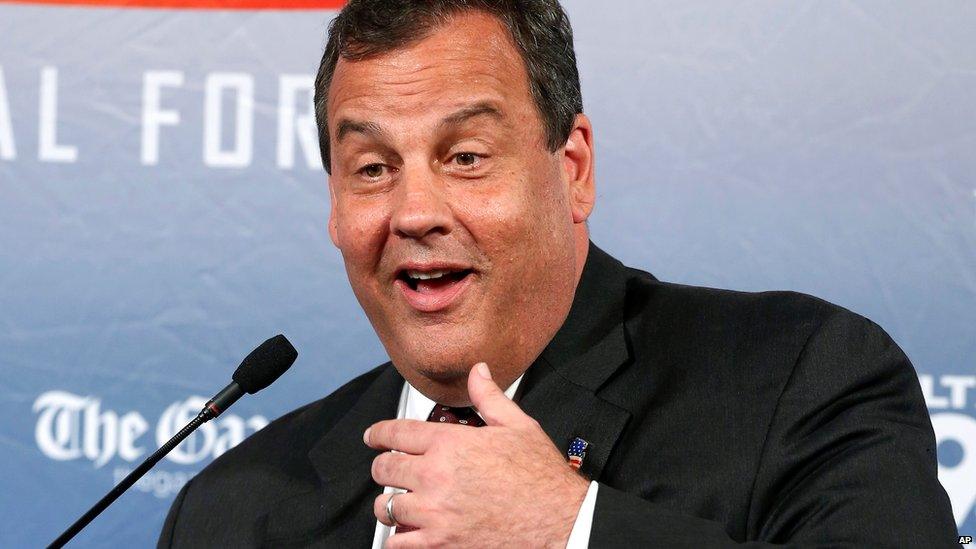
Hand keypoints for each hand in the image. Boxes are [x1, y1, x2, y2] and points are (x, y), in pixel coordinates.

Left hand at [365, 362, 589, 547]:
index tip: (373, 437)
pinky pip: (397, 543)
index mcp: (451, 444)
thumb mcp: (518, 426)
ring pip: (386, 506)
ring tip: (395, 503)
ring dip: (387, 504)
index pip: (396, 432)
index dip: (378, 433)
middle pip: (384, 468)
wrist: (559, 522)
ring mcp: (435, 513)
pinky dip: (397, 538)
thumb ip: (490, 397)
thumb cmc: (541, 478)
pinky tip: (406, 532)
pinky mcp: (440, 543)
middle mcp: (436, 476)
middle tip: (386, 470)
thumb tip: (478, 372)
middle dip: (382, 467)